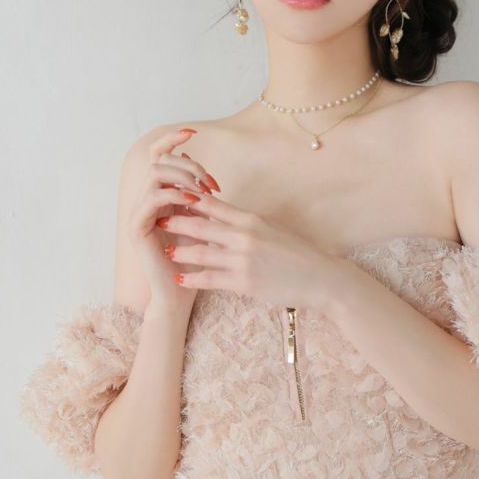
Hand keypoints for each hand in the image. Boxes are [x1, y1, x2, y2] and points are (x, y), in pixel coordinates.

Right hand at [128, 128, 221, 305]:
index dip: (171, 140)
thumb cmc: (194, 259)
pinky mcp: (138, 228)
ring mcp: (139, 213)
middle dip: (187, 165)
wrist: (180, 292)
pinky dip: (173, 195)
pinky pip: (150, 200)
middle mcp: (146, 200)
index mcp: (160, 195)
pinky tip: (193, 201)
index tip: (192, 132)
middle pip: (158, 161)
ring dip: (182, 177)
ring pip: (154, 175)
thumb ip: (196, 195)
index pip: (158, 156)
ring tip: (202, 190)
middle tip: (209, 181)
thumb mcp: (200, 220)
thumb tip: (195, 165)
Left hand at [157, 189, 341, 308]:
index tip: (171, 196)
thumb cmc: (298, 254)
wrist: (321, 278)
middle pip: (200, 225)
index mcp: (251, 219)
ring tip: (164, 250)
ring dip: (179, 251)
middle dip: (176, 221)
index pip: (213, 204)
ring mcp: (243, 259)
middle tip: (157, 218)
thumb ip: (247, 224)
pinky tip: (179, 278)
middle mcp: (245, 236)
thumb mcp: (273, 229)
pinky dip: (191, 278)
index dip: (189, 199)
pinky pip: (210, 278)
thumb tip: (226, 217)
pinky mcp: (244, 282)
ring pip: (200, 252)